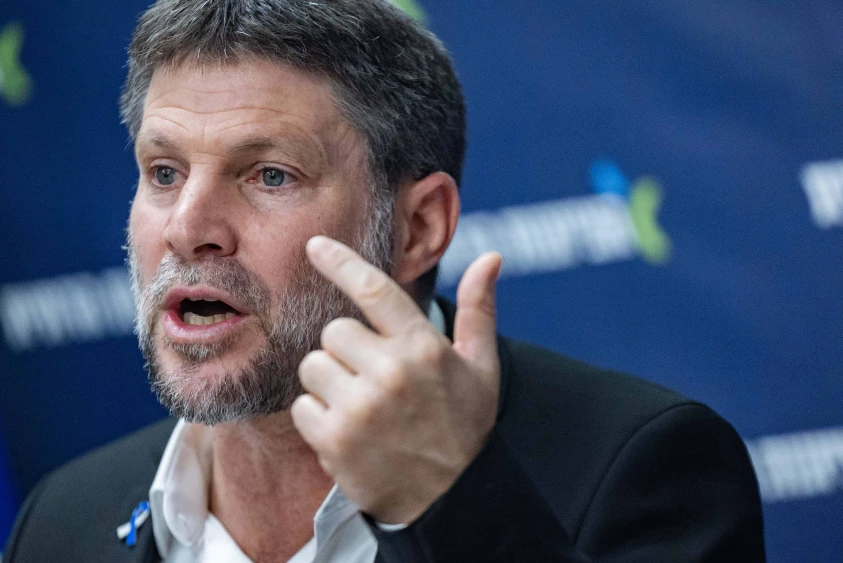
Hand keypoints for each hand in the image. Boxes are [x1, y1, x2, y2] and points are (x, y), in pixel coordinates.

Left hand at [290, 235, 502, 524]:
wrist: (451, 499)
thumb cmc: (464, 427)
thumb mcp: (482, 367)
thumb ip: (479, 309)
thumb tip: (491, 257)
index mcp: (424, 347)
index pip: (373, 289)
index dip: (340, 262)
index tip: (315, 245)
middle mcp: (391, 372)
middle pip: (333, 332)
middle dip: (346, 350)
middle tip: (371, 377)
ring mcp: (361, 407)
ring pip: (312, 367)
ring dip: (329, 383)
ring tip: (361, 406)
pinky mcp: (335, 440)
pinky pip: (301, 407)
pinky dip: (317, 418)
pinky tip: (347, 431)